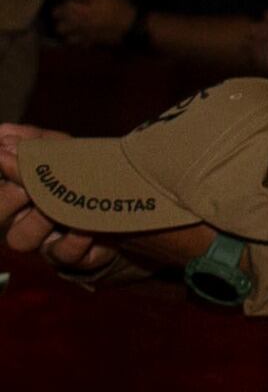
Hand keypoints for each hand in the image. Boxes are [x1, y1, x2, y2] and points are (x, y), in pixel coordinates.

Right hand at [0, 124, 112, 271]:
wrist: (130, 206)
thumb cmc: (87, 175)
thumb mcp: (64, 151)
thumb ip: (35, 141)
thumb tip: (2, 133)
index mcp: (15, 193)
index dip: (1, 173)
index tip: (5, 157)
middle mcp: (23, 220)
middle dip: (8, 197)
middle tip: (27, 184)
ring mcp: (45, 241)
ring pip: (21, 239)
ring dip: (39, 219)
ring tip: (58, 206)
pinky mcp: (72, 258)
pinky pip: (62, 254)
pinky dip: (73, 240)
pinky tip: (86, 228)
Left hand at [53, 0, 137, 46]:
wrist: (132, 25)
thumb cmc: (118, 7)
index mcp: (80, 11)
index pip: (62, 10)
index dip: (60, 6)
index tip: (62, 4)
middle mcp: (79, 25)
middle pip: (60, 27)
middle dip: (60, 21)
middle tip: (64, 16)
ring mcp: (85, 35)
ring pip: (67, 38)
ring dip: (67, 32)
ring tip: (70, 27)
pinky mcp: (93, 42)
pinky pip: (80, 44)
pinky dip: (78, 41)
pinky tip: (81, 36)